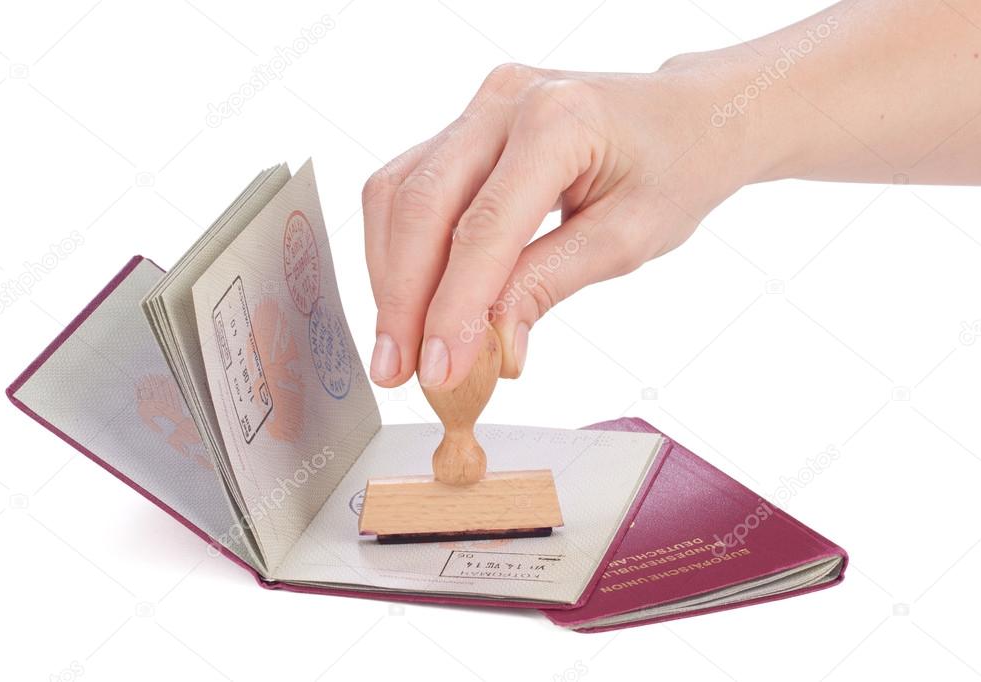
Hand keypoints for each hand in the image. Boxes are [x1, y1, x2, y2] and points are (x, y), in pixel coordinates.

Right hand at [362, 61, 761, 390]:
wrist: (692, 117)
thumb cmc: (676, 168)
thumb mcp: (627, 239)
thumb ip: (548, 285)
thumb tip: (490, 348)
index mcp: (557, 122)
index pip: (481, 229)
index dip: (451, 308)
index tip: (437, 371)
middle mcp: (504, 101)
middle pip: (420, 205)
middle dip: (402, 298)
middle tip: (397, 370)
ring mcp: (480, 107)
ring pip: (398, 193)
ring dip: (391, 276)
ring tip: (398, 347)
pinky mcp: (467, 125)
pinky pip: (411, 185)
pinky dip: (401, 249)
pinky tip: (410, 299)